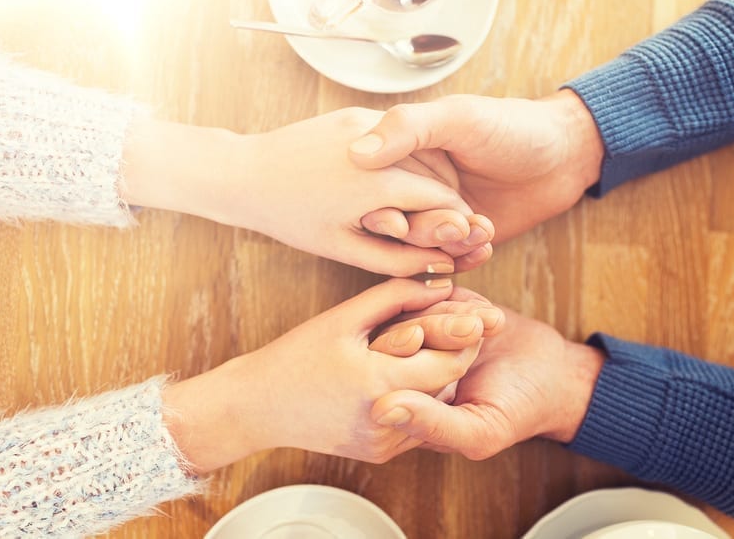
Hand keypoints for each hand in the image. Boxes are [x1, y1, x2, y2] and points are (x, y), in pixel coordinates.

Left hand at [122, 109, 493, 275]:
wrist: (246, 173)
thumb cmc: (292, 218)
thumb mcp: (343, 248)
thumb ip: (396, 260)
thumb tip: (440, 268)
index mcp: (377, 185)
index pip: (442, 198)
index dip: (460, 219)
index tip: (468, 234)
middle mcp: (377, 148)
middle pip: (438, 171)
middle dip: (453, 197)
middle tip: (460, 222)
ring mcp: (365, 122)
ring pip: (421, 148)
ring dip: (436, 173)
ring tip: (435, 202)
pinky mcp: (354, 112)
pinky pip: (399, 134)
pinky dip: (412, 155)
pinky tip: (405, 176)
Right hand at [161, 278, 504, 472]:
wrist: (257, 407)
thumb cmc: (295, 356)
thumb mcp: (344, 318)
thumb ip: (395, 296)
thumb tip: (440, 280)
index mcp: (378, 383)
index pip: (449, 363)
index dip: (466, 337)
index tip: (475, 313)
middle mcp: (386, 420)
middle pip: (448, 385)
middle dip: (461, 354)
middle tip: (474, 326)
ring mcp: (383, 442)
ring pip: (436, 406)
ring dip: (444, 377)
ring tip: (449, 345)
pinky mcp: (377, 452)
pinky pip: (416, 422)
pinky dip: (423, 396)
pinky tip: (420, 372)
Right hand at [349, 90, 603, 242]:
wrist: (562, 156)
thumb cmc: (509, 126)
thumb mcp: (456, 117)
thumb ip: (406, 128)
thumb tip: (355, 154)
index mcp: (401, 154)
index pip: (370, 191)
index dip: (379, 210)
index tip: (396, 221)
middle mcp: (414, 186)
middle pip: (394, 224)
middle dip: (421, 230)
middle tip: (455, 223)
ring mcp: (437, 214)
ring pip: (420, 246)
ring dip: (447, 244)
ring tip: (481, 228)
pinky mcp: (460, 239)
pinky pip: (448, 260)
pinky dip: (464, 258)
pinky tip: (485, 246)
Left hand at [371, 307, 603, 459]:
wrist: (554, 377)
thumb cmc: (515, 413)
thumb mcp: (478, 431)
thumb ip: (431, 425)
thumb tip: (379, 412)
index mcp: (405, 399)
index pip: (382, 368)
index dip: (403, 349)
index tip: (431, 340)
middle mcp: (410, 365)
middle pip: (399, 331)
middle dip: (437, 325)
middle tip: (476, 329)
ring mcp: (430, 332)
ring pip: (420, 307)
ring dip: (458, 311)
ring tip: (495, 322)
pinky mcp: (449, 307)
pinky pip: (441, 292)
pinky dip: (468, 301)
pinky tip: (494, 317)